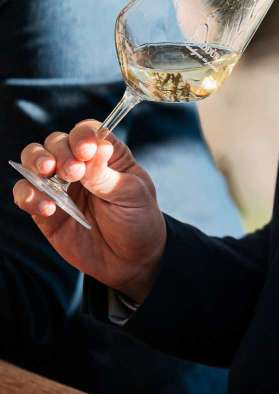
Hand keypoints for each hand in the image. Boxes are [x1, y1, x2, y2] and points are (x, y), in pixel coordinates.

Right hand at [12, 120, 165, 302]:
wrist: (130, 261)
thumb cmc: (138, 221)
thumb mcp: (132, 196)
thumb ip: (107, 175)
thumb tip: (96, 148)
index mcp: (106, 155)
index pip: (87, 132)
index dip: (82, 136)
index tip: (86, 152)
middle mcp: (79, 165)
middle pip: (56, 142)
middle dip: (59, 151)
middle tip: (72, 172)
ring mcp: (59, 186)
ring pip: (34, 160)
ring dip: (35, 162)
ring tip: (47, 174)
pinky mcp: (44, 209)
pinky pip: (25, 193)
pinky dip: (28, 195)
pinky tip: (46, 207)